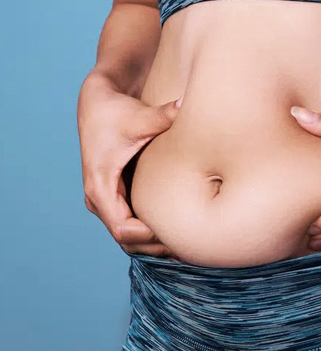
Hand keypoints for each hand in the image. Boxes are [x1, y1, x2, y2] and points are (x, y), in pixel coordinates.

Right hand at [77, 71, 182, 256]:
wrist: (98, 104)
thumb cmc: (116, 111)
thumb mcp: (139, 117)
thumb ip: (163, 116)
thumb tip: (186, 107)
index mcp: (100, 187)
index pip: (123, 230)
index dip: (150, 237)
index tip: (180, 234)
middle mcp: (99, 199)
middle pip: (127, 240)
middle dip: (157, 245)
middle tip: (191, 246)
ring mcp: (106, 199)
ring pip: (129, 236)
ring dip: (155, 243)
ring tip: (188, 244)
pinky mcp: (116, 195)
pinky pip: (132, 223)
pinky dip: (151, 232)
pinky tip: (179, 231)